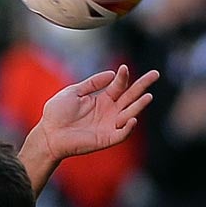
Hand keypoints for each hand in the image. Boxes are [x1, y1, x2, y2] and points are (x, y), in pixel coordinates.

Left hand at [29, 66, 158, 161]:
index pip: (119, 86)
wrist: (49, 133)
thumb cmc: (57, 113)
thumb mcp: (74, 91)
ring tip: (148, 96)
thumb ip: (93, 83)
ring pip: (130, 113)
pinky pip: (122, 134)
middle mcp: (110, 111)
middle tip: (156, 74)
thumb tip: (112, 73)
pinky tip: (132, 118)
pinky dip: (128, 127)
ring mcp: (109, 125)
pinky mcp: (106, 139)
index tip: (124, 67)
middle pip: (131, 97)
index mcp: (102, 99)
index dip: (123, 77)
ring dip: (139, 106)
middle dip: (143, 86)